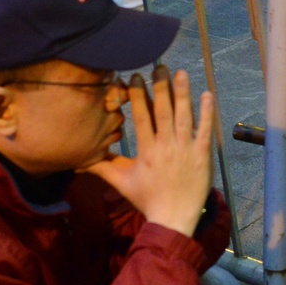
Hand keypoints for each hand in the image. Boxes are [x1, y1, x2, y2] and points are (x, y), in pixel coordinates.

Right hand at [82, 66, 215, 236]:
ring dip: (182, 94)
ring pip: (184, 117)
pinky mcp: (202, 156)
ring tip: (180, 72)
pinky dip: (207, 113)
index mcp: (146, 151)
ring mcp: (185, 150)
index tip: (136, 76)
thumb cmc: (146, 199)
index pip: (141, 117)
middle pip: (163, 112)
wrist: (173, 219)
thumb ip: (101, 166)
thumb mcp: (121, 182)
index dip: (138, 95)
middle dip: (161, 87)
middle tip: (159, 66)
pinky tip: (208, 95)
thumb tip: (78, 158)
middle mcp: (165, 147)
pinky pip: (205, 131)